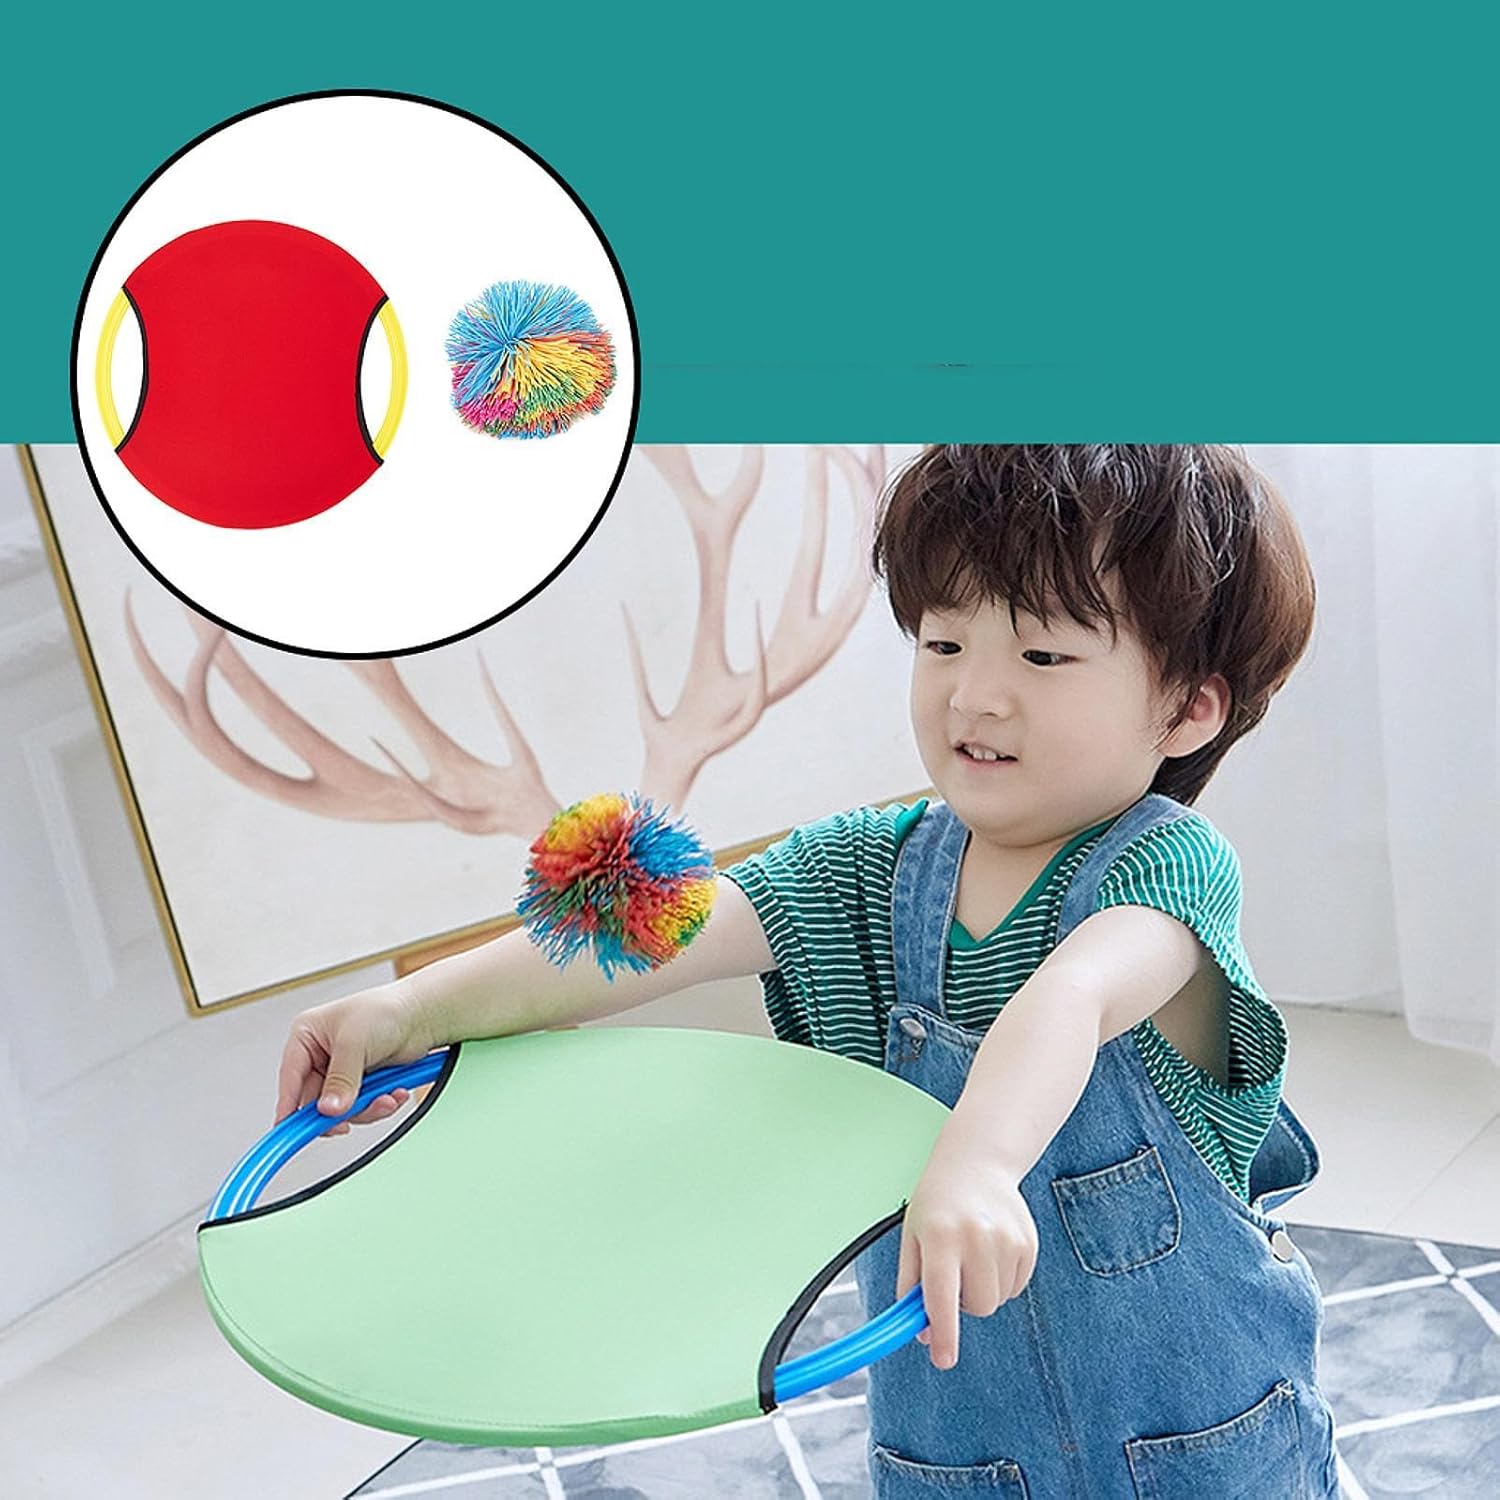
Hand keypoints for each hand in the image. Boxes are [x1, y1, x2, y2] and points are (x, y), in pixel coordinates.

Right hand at [275, 983, 435, 1136]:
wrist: (424, 1014)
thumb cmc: (387, 1010)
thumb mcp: (355, 1042)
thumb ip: (341, 1079)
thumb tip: (329, 1109)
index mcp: (307, 1036)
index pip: (290, 1077)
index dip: (289, 1106)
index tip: (290, 1133)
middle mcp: (321, 1055)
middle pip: (316, 1100)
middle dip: (341, 1109)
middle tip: (354, 1113)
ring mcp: (342, 1071)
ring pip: (341, 1109)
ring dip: (366, 1108)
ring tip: (387, 1098)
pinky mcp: (363, 1082)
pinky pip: (363, 1107)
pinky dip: (380, 1105)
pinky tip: (395, 1094)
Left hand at [895, 1117, 1038, 1370]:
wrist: (976, 1164)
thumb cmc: (937, 1204)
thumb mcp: (912, 1237)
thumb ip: (911, 1286)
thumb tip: (921, 1334)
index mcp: (940, 1236)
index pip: (941, 1295)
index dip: (943, 1332)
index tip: (943, 1359)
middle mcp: (976, 1236)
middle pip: (977, 1306)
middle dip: (963, 1304)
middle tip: (952, 1274)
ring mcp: (1006, 1239)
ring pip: (997, 1300)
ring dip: (982, 1290)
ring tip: (970, 1256)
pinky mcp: (1028, 1243)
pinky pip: (1015, 1287)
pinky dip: (1000, 1280)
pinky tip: (990, 1250)